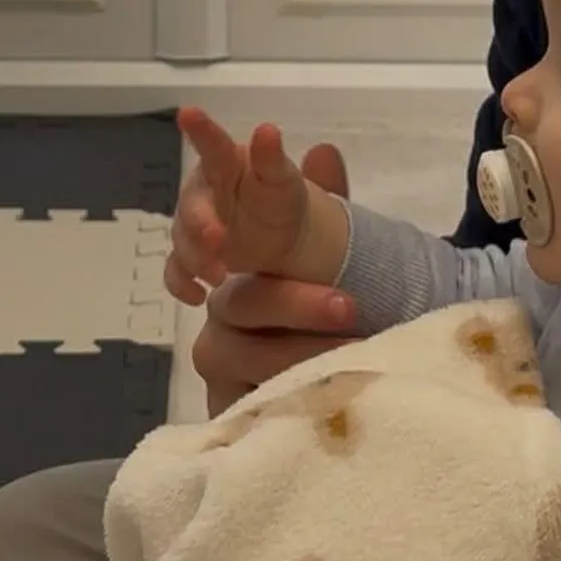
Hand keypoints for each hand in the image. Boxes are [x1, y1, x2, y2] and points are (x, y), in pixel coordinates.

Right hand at [167, 108, 312, 298]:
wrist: (282, 238)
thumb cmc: (277, 198)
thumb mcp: (282, 179)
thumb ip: (273, 158)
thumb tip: (268, 129)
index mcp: (224, 165)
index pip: (212, 145)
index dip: (200, 130)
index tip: (187, 113)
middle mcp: (203, 193)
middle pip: (192, 205)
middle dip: (200, 222)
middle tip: (216, 237)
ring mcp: (194, 227)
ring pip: (183, 241)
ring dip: (197, 257)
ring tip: (221, 275)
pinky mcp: (193, 259)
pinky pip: (177, 270)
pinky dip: (182, 283)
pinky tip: (195, 295)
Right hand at [192, 141, 359, 415]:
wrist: (318, 385)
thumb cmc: (313, 312)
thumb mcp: (327, 251)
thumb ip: (324, 201)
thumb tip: (323, 149)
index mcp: (231, 267)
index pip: (204, 236)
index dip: (206, 226)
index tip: (230, 231)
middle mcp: (216, 314)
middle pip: (242, 303)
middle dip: (296, 303)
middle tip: (348, 306)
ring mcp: (218, 364)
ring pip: (246, 357)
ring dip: (302, 353)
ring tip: (356, 353)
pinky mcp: (227, 411)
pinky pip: (249, 405)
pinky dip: (287, 397)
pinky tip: (319, 396)